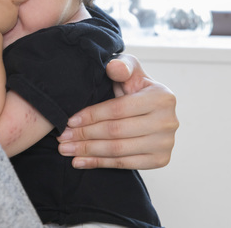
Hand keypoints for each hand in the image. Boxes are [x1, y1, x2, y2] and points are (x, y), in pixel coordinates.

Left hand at [57, 54, 178, 169]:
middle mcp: (168, 122)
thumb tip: (113, 68)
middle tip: (62, 138)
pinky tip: (80, 161)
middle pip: (116, 132)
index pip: (118, 109)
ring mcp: (166, 143)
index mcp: (162, 97)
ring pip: (118, 150)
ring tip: (66, 149)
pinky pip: (124, 164)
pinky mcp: (161, 160)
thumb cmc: (134, 85)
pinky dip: (99, 163)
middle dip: (85, 135)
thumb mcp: (129, 69)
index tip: (70, 120)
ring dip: (88, 151)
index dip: (92, 115)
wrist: (148, 106)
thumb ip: (121, 65)